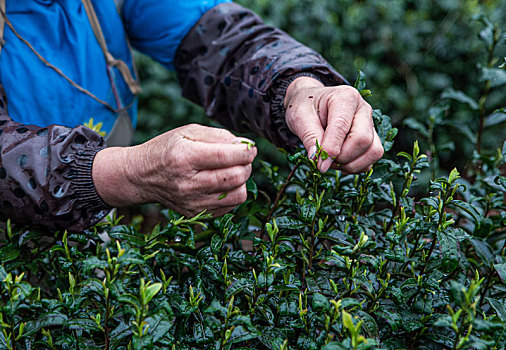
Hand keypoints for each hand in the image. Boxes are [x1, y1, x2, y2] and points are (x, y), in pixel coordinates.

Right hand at [92, 124, 256, 216]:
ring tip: (233, 171)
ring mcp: (191, 202)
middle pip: (235, 177)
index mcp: (185, 157)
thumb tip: (246, 145)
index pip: (226, 156)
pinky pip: (229, 207)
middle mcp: (188, 183)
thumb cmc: (167, 150)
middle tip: (242, 159)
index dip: (246, 152)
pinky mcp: (195, 214)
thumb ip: (219, 135)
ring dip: (242, 181)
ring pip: (237, 195)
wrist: (141, 177)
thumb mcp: (187, 131)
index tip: (249, 148)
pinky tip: (222, 184)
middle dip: (247, 166)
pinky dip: (232, 194)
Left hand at [284, 77, 383, 172]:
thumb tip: (317, 159)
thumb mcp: (299, 117)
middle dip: (343, 157)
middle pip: (363, 140)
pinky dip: (358, 166)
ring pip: (373, 151)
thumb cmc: (305, 107)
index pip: (342, 127)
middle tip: (324, 160)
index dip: (331, 149)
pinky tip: (341, 163)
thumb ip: (309, 137)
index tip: (320, 165)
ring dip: (352, 164)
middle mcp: (363, 109)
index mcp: (346, 97)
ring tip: (332, 162)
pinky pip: (372, 157)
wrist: (311, 104)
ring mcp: (370, 123)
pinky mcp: (372, 137)